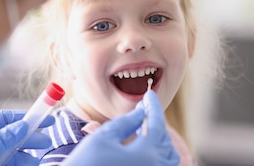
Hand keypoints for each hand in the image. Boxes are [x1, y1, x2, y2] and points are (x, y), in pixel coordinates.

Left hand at [0, 110, 54, 165]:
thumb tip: (21, 127)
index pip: (2, 120)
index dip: (24, 118)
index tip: (44, 118)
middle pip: (10, 139)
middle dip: (28, 139)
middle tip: (46, 141)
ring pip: (11, 158)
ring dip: (25, 157)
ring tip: (36, 160)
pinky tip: (27, 164)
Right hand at [62, 90, 179, 165]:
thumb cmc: (85, 163)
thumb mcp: (103, 138)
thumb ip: (126, 122)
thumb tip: (141, 112)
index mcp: (146, 155)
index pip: (158, 124)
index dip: (154, 106)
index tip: (149, 94)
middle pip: (165, 141)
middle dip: (157, 121)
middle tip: (144, 107)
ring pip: (168, 157)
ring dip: (160, 140)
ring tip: (144, 126)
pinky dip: (156, 153)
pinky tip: (141, 144)